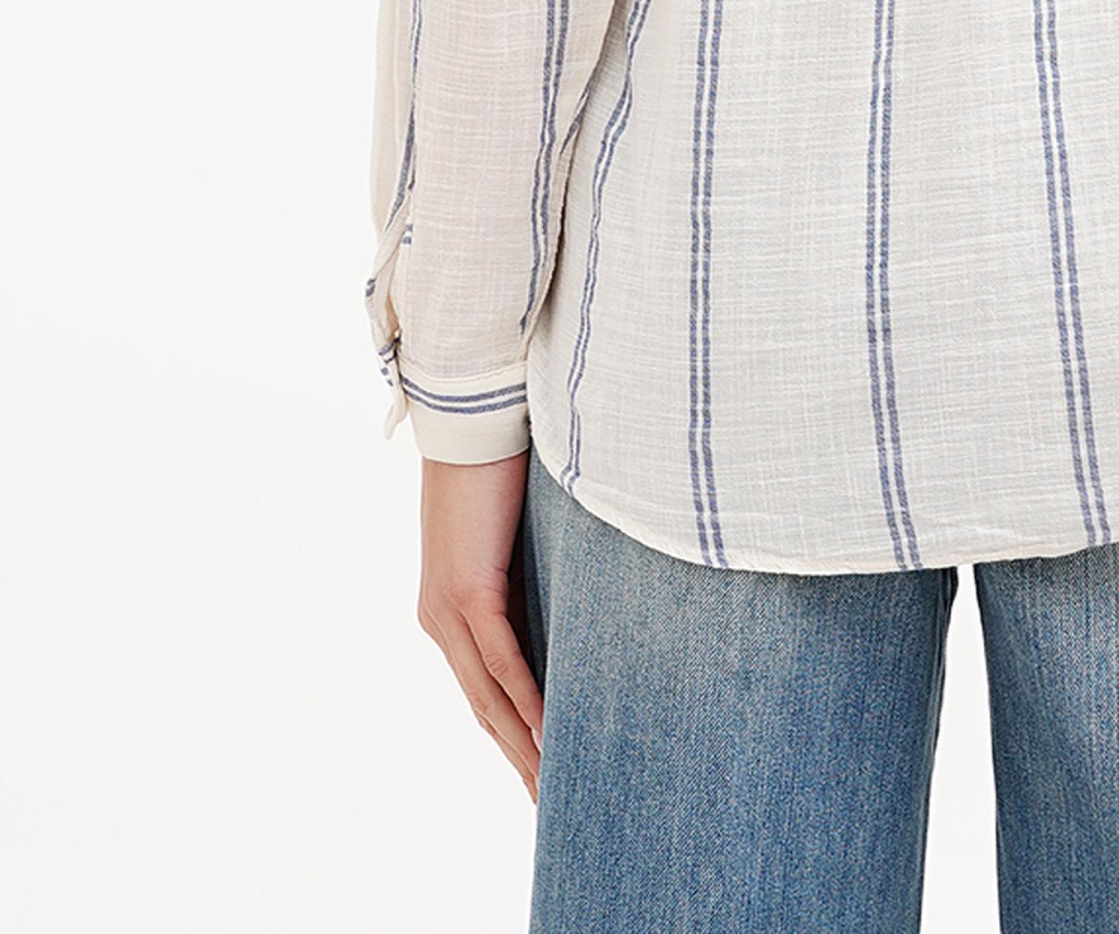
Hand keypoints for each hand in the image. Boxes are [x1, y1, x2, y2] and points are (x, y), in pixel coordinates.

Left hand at [417, 450, 544, 801]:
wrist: (469, 421)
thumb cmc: (497, 467)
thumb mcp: (518, 538)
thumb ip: (532, 577)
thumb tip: (573, 604)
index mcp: (450, 610)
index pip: (483, 689)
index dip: (511, 734)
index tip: (540, 771)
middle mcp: (440, 620)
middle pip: (483, 708)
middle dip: (517, 758)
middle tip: (547, 803)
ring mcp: (449, 611)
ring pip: (489, 696)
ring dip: (523, 744)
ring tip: (550, 786)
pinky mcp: (468, 592)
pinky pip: (501, 661)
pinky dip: (526, 699)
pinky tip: (548, 731)